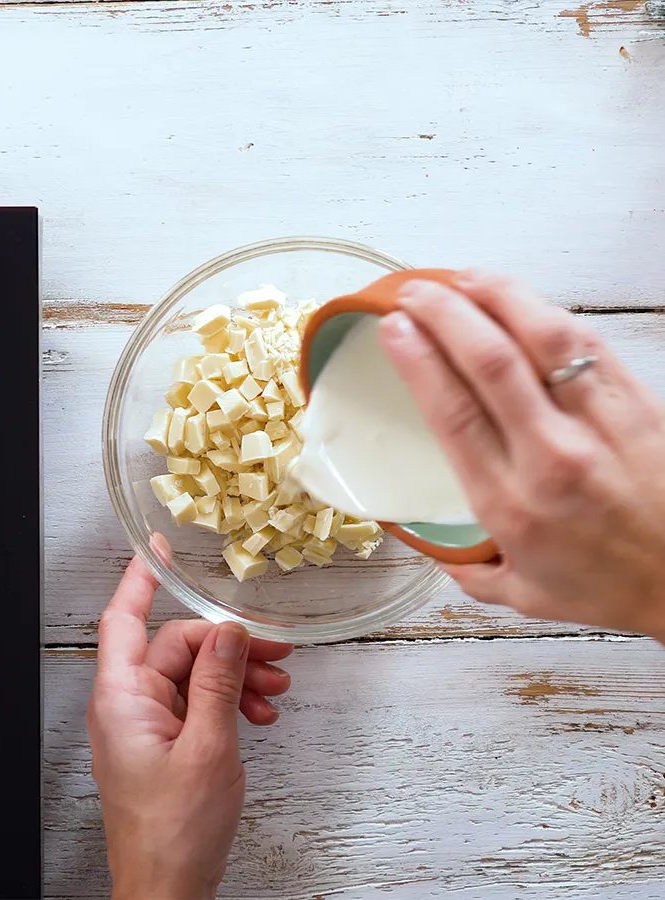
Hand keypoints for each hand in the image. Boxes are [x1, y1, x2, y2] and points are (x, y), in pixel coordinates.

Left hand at [87, 556, 292, 899]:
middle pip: (177, 648)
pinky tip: (260, 717)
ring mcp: (146, 724)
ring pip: (194, 676)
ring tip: (276, 694)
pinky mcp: (164, 742)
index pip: (123, 619)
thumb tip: (229, 631)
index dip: (140, 578)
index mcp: (121, 697)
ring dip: (237, 678)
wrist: (168, 890)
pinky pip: (197, 704)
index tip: (159, 548)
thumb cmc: (174, 832)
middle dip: (229, 648)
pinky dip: (229, 704)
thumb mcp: (208, 746)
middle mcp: (128, 704)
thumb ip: (218, 681)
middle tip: (276, 655)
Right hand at [378, 270, 664, 639]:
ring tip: (461, 278)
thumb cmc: (610, 587)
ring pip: (543, 338)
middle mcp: (551, 456)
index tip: (393, 329)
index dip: (419, 361)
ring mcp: (600, 424)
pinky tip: (521, 300)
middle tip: (414, 293)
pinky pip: (588, 344)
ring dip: (497, 297)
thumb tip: (434, 545)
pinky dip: (547, 313)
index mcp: (511, 503)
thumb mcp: (524, 594)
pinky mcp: (637, 404)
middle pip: (489, 362)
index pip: (454, 413)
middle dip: (444, 314)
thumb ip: (470, 571)